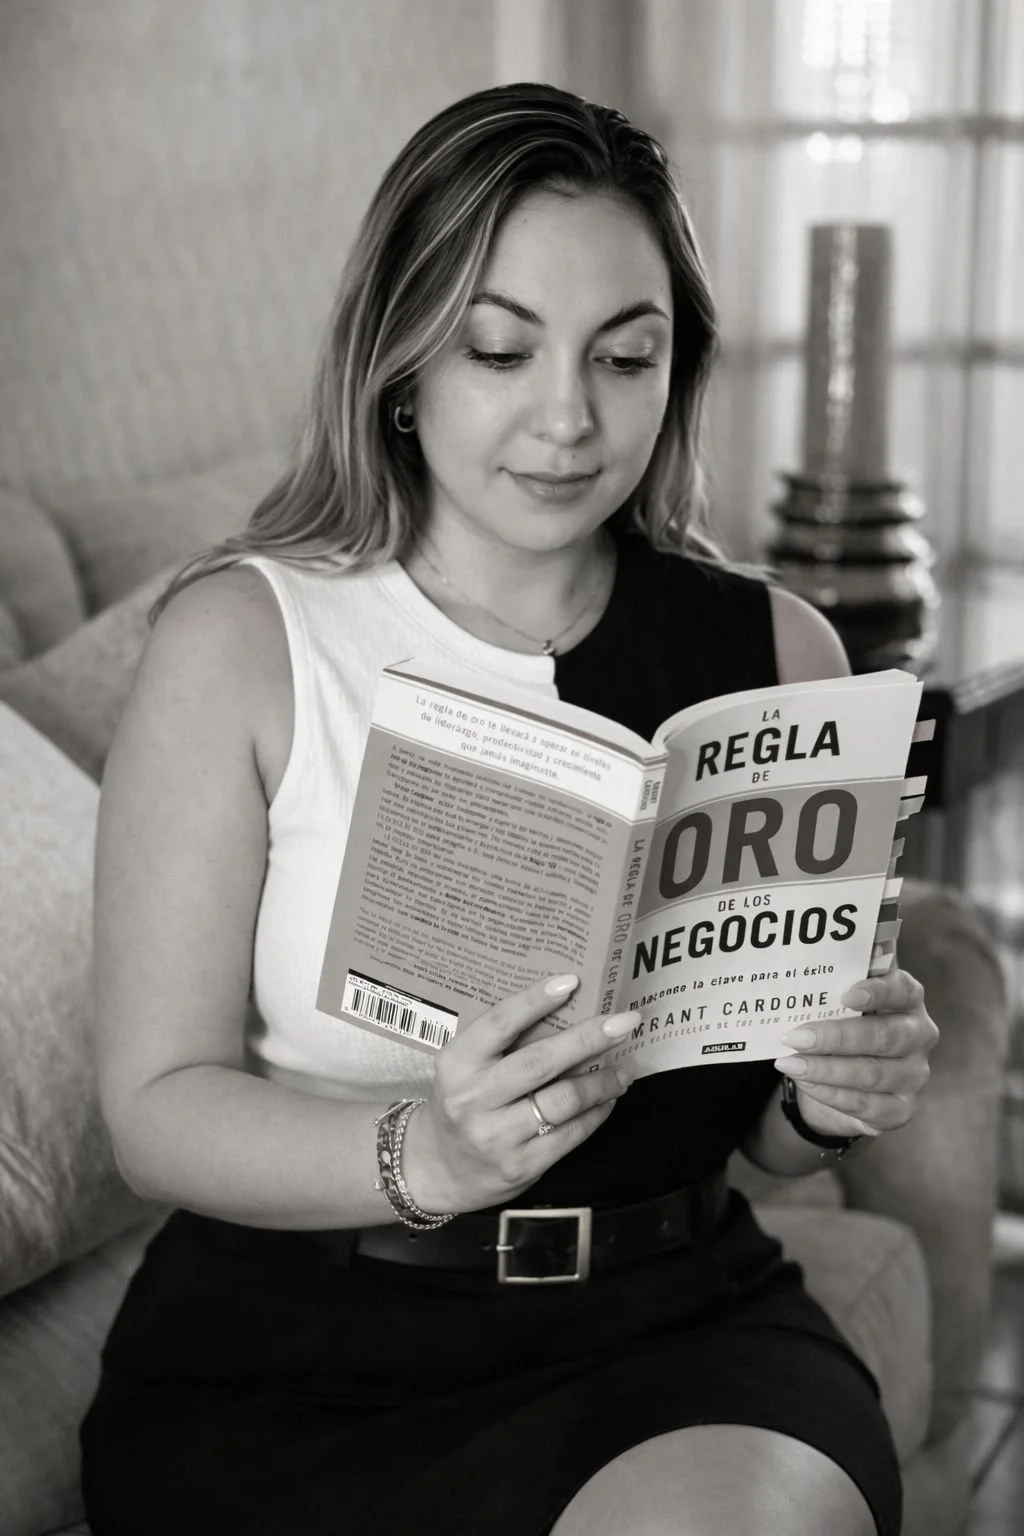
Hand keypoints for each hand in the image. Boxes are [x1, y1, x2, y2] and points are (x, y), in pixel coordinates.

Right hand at [402, 974, 636, 1214]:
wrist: (442, 1169)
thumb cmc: (464, 1102)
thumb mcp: (465, 1068)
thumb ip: (502, 1043)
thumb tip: (566, 1006)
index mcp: (457, 1064)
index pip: (498, 1024)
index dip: (534, 1001)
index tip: (571, 981)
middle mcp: (472, 1099)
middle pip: (539, 1062)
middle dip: (589, 1039)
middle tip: (625, 1022)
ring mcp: (496, 1136)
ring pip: (563, 1100)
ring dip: (603, 1081)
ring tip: (625, 1068)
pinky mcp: (520, 1165)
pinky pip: (570, 1133)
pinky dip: (596, 1112)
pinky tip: (608, 1099)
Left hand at [774, 968, 938, 1140]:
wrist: (851, 1074)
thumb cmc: (848, 1022)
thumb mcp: (845, 994)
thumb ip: (842, 971)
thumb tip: (829, 943)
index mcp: (908, 999)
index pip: (902, 990)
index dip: (877, 991)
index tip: (846, 995)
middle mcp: (918, 1036)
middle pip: (883, 1036)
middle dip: (836, 1037)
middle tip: (795, 1037)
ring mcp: (914, 1074)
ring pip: (872, 1073)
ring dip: (826, 1069)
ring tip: (789, 1063)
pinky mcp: (901, 1109)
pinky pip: (865, 1104)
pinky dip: (830, 1094)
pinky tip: (804, 1082)